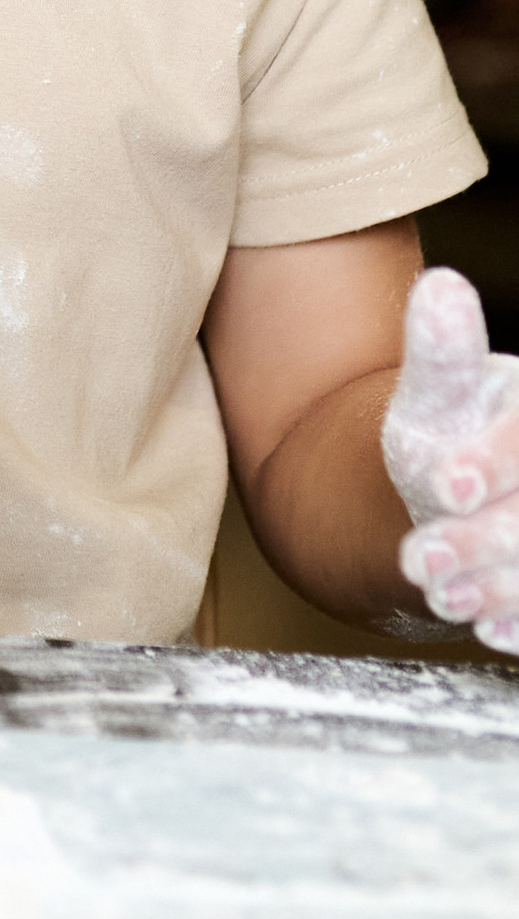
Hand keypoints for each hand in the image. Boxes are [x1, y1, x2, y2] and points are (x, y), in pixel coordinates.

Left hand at [386, 268, 518, 651]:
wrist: (461, 498)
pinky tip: (489, 629)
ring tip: (441, 592)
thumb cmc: (454, 434)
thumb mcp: (436, 394)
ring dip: (500, 587)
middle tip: (418, 557)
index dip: (495, 459)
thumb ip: (440, 352)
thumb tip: (440, 289)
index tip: (446, 483)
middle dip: (482, 539)